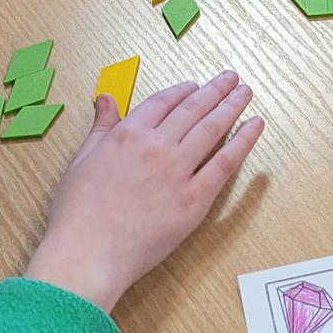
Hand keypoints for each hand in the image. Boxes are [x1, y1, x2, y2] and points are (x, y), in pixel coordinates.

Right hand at [23, 71, 264, 312]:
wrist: (88, 254)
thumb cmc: (77, 213)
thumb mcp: (81, 160)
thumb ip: (101, 127)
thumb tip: (106, 98)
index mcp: (128, 134)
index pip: (163, 102)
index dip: (182, 91)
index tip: (196, 86)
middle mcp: (156, 145)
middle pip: (192, 109)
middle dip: (214, 90)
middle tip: (231, 78)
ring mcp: (177, 171)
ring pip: (211, 129)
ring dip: (232, 106)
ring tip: (245, 93)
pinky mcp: (194, 199)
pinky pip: (224, 164)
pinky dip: (243, 141)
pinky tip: (255, 126)